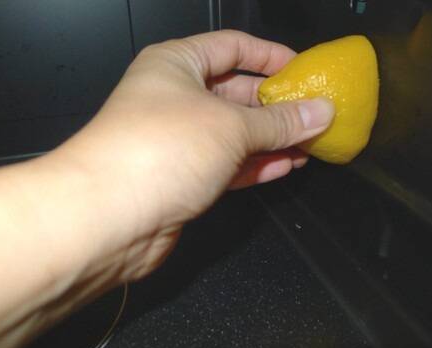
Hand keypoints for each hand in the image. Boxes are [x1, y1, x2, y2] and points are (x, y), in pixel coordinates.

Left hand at [47, 30, 334, 282]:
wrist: (109, 217)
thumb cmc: (161, 149)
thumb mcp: (231, 126)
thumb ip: (280, 121)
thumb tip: (322, 112)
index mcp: (176, 64)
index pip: (231, 47)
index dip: (269, 56)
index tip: (304, 71)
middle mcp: (174, 98)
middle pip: (235, 93)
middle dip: (277, 105)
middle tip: (316, 115)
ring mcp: (177, 141)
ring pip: (234, 134)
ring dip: (272, 140)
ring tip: (311, 144)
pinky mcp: (181, 178)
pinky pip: (226, 165)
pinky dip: (255, 165)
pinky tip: (286, 166)